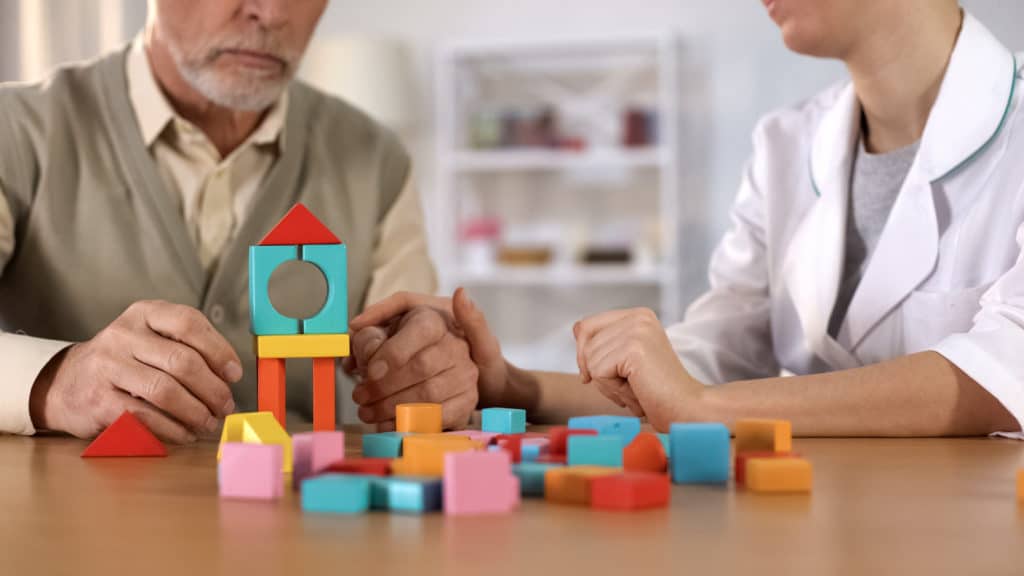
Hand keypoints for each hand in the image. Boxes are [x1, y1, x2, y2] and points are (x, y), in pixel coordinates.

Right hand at [30, 300, 241, 442]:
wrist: (64, 382)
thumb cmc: (123, 361)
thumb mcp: (149, 338)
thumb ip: (186, 347)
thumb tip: (229, 376)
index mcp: (144, 314)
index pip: (189, 322)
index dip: (219, 350)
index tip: (234, 374)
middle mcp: (123, 335)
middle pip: (182, 361)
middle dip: (213, 389)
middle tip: (226, 406)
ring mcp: (108, 367)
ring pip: (166, 391)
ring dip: (196, 412)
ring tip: (209, 422)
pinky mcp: (99, 400)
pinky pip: (146, 417)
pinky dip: (173, 429)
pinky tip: (186, 434)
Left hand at [349, 288, 509, 427]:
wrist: (424, 369)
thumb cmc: (396, 350)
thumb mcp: (380, 333)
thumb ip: (369, 335)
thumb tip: (360, 336)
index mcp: (433, 320)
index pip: (420, 331)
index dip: (393, 352)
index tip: (370, 372)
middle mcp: (455, 344)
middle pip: (422, 366)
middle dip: (385, 385)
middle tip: (360, 396)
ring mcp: (465, 373)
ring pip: (429, 393)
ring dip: (392, 406)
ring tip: (368, 411)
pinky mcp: (466, 399)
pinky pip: (439, 416)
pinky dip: (409, 422)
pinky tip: (387, 423)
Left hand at [574, 308, 703, 430]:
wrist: (686, 410)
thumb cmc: (656, 392)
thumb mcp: (625, 360)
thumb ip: (603, 342)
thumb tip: (577, 328)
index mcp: (638, 315)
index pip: (587, 325)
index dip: (586, 354)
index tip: (602, 374)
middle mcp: (638, 316)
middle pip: (585, 341)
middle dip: (597, 370)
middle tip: (627, 384)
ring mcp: (636, 329)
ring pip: (590, 359)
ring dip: (608, 384)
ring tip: (637, 388)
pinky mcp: (633, 348)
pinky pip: (597, 372)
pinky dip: (613, 390)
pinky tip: (637, 392)